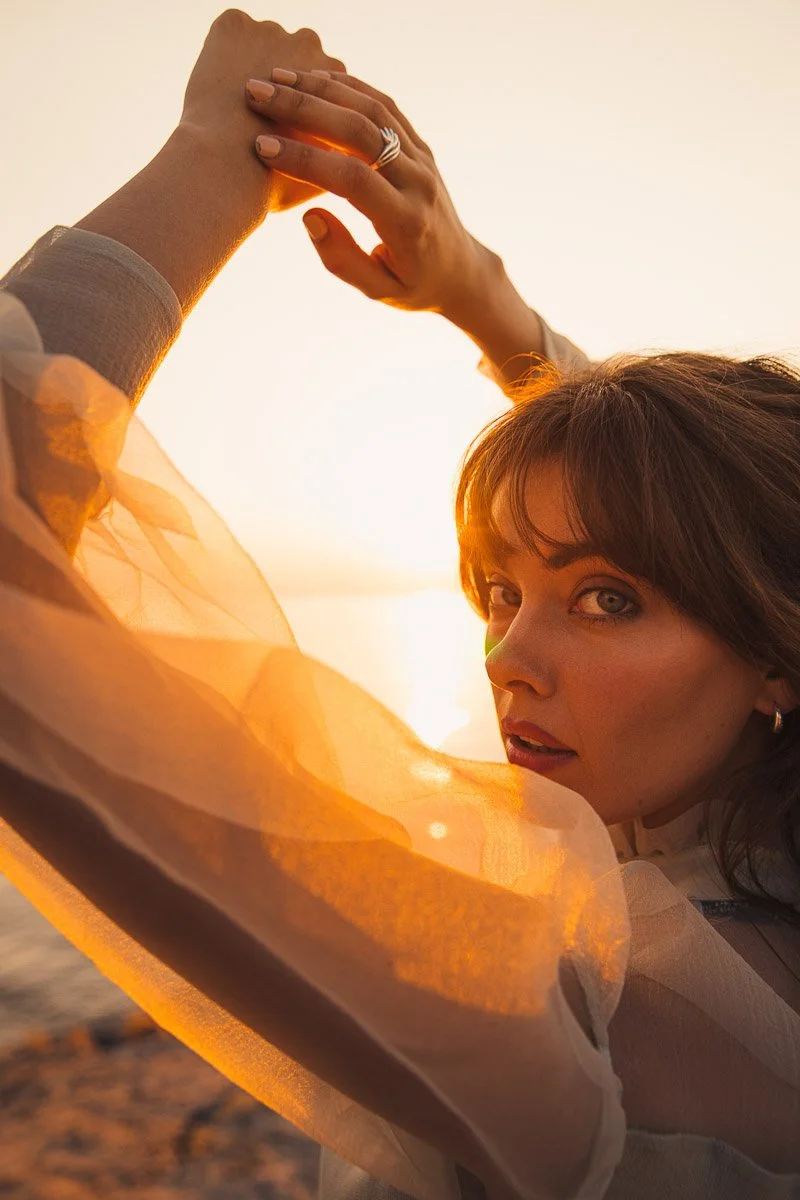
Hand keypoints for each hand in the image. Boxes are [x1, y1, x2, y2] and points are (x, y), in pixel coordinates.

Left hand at [179, 10, 345, 212]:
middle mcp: (312, 44)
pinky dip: (219, 55)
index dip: (296, 105)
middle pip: (288, 54)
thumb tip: (329, 155)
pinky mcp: (235, 24)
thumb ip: (332, 153)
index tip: (279, 127)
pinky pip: (226, 33)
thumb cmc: (272, 185)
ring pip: (257, 43)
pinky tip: (215, 90)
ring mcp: (272, 29)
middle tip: (254, 117)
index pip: (316, 80)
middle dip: (274, 81)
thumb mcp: (323, 176)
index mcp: (338, 80)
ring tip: (232, 108)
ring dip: (248, 67)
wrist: (228, 169)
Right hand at [245, 69, 494, 317]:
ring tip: (276, 79)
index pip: (353, 180)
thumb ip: (342, 259)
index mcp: (407, 222)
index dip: (306, 159)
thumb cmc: (412, 286)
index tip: (262, 147)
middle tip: (257, 96)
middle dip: (305, 109)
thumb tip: (310, 217)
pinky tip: (311, 79)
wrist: (460, 271)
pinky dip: (348, 87)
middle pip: (361, 131)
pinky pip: (385, 106)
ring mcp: (422, 159)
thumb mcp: (378, 290)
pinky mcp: (420, 146)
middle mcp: (419, 183)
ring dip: (322, 88)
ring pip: (373, 109)